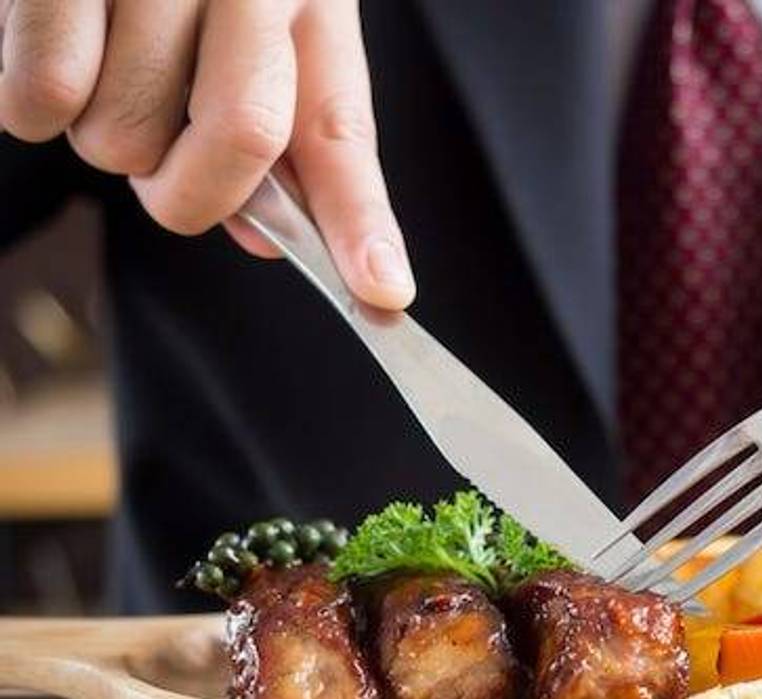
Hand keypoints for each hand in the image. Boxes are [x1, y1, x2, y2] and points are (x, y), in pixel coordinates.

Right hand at [0, 0, 413, 308]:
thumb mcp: (250, 34)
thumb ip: (269, 132)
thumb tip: (264, 238)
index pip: (341, 128)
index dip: (363, 221)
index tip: (386, 293)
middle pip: (243, 138)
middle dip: (194, 196)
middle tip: (165, 176)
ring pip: (126, 135)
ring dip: (107, 142)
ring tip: (106, 74)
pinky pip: (42, 99)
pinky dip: (38, 109)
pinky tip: (58, 52)